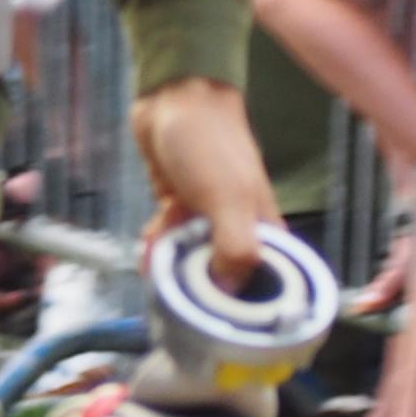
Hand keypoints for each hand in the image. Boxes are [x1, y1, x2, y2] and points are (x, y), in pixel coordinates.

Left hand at [130, 75, 274, 286]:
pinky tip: (148, 244)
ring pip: (192, 260)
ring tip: (154, 263)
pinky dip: (159, 246)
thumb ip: (236, 248)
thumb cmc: (210, 146)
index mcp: (264, 230)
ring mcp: (208, 218)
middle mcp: (240, 228)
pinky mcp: (180, 207)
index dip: (243, 306)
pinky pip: (171, 240)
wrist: (174, 98)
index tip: (215, 318)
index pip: (266, 284)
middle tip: (172, 288)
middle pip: (223, 277)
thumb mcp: (229, 199)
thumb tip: (229, 292)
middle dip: (195, 287)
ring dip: (171, 267)